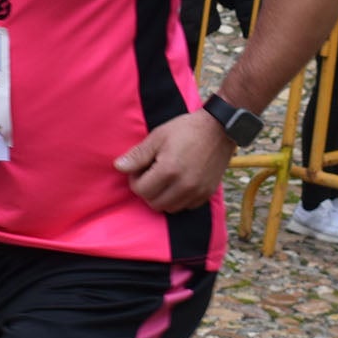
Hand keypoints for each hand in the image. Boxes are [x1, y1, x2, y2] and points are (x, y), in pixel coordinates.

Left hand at [114, 109, 236, 213]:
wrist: (219, 128)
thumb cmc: (186, 129)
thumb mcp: (158, 136)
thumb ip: (138, 155)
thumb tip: (118, 167)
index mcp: (169, 170)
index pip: (141, 190)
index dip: (136, 179)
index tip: (141, 168)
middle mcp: (184, 185)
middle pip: (154, 203)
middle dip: (148, 191)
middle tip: (152, 173)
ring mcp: (197, 191)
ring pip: (170, 208)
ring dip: (162, 197)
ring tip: (165, 179)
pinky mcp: (207, 193)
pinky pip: (186, 207)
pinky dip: (179, 199)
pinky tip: (179, 183)